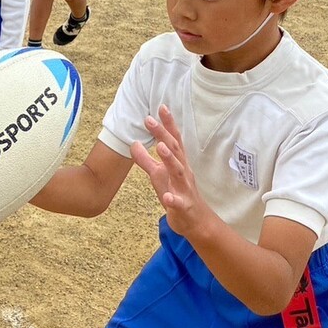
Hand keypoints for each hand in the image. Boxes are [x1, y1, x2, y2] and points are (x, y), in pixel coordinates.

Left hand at [130, 105, 206, 236]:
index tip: (161, 106)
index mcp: (178, 163)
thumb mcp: (158, 175)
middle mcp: (183, 172)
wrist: (194, 221)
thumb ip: (145, 160)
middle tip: (149, 119)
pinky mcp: (184, 206)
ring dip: (170, 159)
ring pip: (178, 172)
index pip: (173, 140)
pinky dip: (173, 199)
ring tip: (160, 147)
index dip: (168, 124)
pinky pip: (178, 203)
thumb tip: (133, 144)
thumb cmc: (176, 193)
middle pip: (174, 150)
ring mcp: (185, 188)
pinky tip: (167, 197)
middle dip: (163, 134)